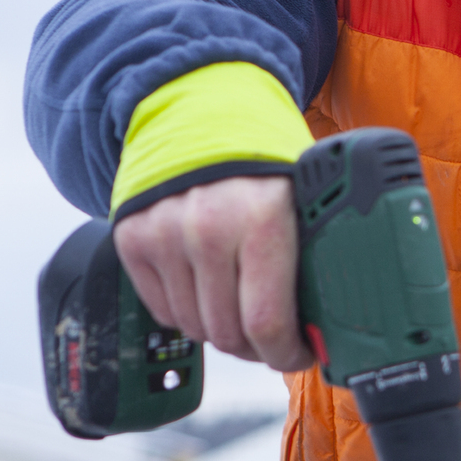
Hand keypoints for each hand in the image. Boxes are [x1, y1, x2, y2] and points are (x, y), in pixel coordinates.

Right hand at [111, 175, 312, 370]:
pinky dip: (188, 313)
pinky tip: (208, 290)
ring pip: (195, 328)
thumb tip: (328, 325)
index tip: (299, 354)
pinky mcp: (132, 239)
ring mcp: (164, 234)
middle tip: (272, 337)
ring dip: (221, 331)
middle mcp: (207, 228)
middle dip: (257, 347)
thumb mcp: (303, 194)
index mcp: (263, 217)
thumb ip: (312, 256)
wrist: (198, 106)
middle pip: (228, 333)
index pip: (267, 322)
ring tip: (241, 309)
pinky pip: (163, 311)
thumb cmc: (259, 156)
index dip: (286, 353)